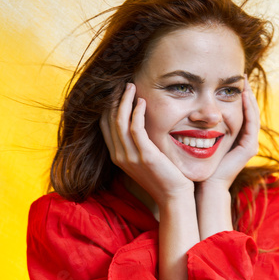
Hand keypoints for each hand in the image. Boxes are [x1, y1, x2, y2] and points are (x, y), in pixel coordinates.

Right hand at [99, 83, 193, 207]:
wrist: (173, 196)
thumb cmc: (163, 176)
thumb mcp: (144, 159)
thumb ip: (137, 143)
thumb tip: (138, 123)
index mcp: (117, 156)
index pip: (105, 125)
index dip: (109, 106)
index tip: (117, 91)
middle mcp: (119, 156)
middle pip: (109, 120)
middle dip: (114, 99)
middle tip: (123, 83)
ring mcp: (130, 157)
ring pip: (119, 121)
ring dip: (124, 101)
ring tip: (131, 86)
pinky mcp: (145, 156)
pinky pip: (135, 128)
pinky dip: (137, 112)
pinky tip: (142, 102)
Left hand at [195, 76, 259, 237]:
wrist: (201, 188)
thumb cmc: (192, 166)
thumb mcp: (188, 140)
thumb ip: (184, 125)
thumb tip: (169, 107)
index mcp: (228, 138)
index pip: (233, 112)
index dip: (230, 96)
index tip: (223, 80)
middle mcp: (240, 140)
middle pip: (245, 111)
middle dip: (242, 93)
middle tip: (238, 75)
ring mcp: (247, 144)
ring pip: (252, 114)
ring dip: (248, 96)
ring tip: (243, 80)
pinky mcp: (249, 148)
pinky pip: (252, 123)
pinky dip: (250, 108)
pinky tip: (245, 94)